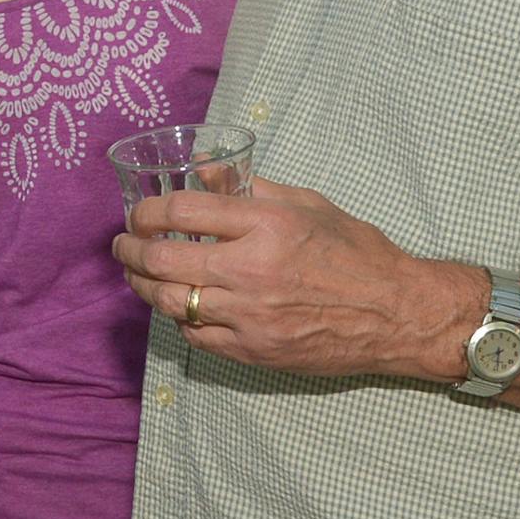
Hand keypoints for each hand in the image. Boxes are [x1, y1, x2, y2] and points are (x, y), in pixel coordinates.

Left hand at [110, 176, 476, 380]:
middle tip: (121, 245)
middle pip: (164, 260)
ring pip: (171, 301)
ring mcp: (251, 316)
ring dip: (143, 286)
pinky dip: (179, 318)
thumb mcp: (307, 203)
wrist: (398, 314)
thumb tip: (204, 169)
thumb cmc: (356, 251)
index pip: (182, 213)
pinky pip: (196, 335)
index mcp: (266, 226)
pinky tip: (177, 304)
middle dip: (130, 250)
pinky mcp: (254, 349)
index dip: (146, 212)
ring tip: (136, 274)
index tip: (137, 214)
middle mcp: (252, 271)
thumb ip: (251, 188)